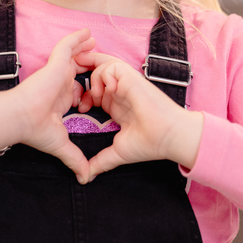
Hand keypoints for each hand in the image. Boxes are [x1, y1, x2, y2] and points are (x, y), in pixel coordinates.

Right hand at [0, 29, 94, 182]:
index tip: (99, 93)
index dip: (87, 91)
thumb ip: (75, 158)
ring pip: (72, 56)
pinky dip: (77, 39)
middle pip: (76, 71)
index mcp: (60, 100)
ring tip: (95, 41)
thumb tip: (85, 178)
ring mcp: (57, 73)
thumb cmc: (35, 130)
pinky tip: (88, 33)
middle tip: (101, 60)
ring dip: (84, 49)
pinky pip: (67, 46)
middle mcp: (59, 85)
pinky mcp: (55, 64)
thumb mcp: (61, 144)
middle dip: (88, 65)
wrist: (21, 118)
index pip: (77, 91)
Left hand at [75, 51, 203, 179]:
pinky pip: (111, 66)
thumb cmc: (149, 143)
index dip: (83, 94)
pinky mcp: (131, 78)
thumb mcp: (118, 152)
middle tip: (74, 86)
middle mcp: (119, 91)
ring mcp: (125, 83)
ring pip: (102, 65)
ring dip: (93, 78)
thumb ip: (101, 161)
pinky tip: (106, 92)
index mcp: (116, 104)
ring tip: (94, 97)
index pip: (95, 88)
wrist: (169, 137)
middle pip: (97, 70)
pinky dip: (103, 75)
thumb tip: (86, 177)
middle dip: (82, 72)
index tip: (81, 110)